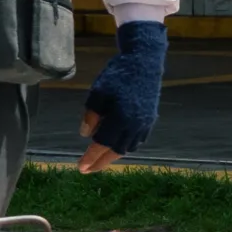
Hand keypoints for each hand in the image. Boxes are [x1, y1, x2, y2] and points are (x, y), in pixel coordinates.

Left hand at [79, 20, 165, 172]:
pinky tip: (116, 144)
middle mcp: (135, 126)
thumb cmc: (117, 75)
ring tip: (99, 158)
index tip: (80, 168)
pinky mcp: (150, 119)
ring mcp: (144, 124)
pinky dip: (124, 146)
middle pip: (116, 151)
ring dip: (112, 155)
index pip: (102, 145)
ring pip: (127, 147)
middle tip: (88, 169)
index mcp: (121, 119)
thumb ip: (91, 116)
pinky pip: (136, 140)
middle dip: (101, 162)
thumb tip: (86, 135)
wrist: (144, 62)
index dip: (90, 158)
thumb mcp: (97, 93)